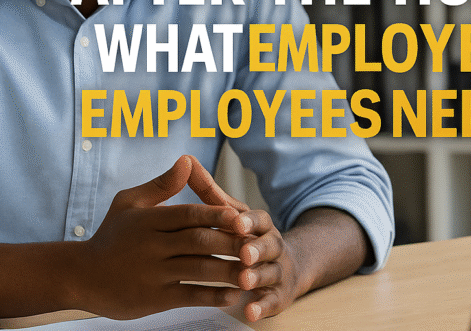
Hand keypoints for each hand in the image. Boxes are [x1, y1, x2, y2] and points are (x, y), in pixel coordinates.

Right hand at [77, 156, 244, 319]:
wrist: (80, 276)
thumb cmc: (111, 235)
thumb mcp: (130, 203)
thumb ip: (162, 185)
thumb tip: (187, 161)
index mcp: (150, 220)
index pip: (189, 214)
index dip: (216, 215)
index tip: (241, 217)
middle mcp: (152, 246)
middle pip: (199, 241)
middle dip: (230, 243)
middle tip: (256, 244)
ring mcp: (154, 273)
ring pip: (198, 269)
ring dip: (228, 271)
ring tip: (252, 271)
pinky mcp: (154, 298)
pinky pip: (189, 296)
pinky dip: (213, 296)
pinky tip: (233, 294)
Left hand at [186, 157, 298, 321]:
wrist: (284, 263)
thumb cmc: (245, 234)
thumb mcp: (229, 212)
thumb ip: (208, 190)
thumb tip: (187, 160)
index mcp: (259, 224)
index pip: (257, 220)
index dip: (249, 222)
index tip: (238, 224)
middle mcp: (272, 245)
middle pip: (268, 245)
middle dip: (257, 249)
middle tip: (243, 254)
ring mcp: (276, 270)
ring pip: (270, 272)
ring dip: (258, 277)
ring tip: (244, 282)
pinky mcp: (277, 294)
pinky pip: (271, 300)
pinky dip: (262, 305)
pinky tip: (250, 310)